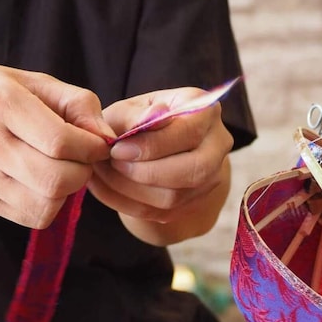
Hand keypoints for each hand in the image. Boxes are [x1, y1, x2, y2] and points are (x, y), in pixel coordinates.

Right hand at [0, 64, 115, 227]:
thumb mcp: (30, 82)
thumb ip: (77, 103)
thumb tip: (107, 138)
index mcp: (1, 103)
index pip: (62, 141)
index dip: (92, 147)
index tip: (97, 143)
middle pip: (58, 179)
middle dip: (84, 171)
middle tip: (82, 158)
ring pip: (49, 203)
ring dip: (69, 189)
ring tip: (62, 168)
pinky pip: (36, 216)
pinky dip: (52, 203)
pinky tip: (44, 182)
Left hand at [90, 87, 233, 244]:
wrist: (150, 145)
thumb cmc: (136, 120)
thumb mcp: (130, 109)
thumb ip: (136, 115)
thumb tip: (152, 117)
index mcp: (206, 110)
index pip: (188, 133)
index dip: (152, 146)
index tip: (117, 150)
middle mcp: (218, 144)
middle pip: (193, 171)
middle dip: (146, 173)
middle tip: (113, 164)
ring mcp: (211, 177)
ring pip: (175, 197)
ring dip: (132, 190)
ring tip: (104, 174)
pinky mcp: (194, 202)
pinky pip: (161, 213)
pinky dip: (127, 203)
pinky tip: (107, 188)